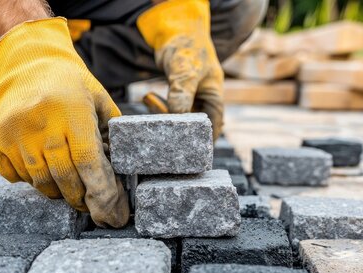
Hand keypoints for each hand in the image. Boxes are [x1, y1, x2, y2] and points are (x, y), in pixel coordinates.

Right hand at [0, 18, 128, 227]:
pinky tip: (39, 171)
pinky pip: (14, 176)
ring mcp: (14, 133)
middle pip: (63, 177)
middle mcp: (41, 123)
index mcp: (71, 112)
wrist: (27, 64)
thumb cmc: (71, 86)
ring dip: (55, 192)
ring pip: (38, 181)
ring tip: (65, 190)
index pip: (87, 161)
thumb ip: (112, 132)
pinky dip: (29, 181)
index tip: (110, 211)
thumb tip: (123, 171)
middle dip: (78, 197)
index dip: (100, 190)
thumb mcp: (98, 99)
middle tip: (87, 204)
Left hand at [137, 0, 223, 138]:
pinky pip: (167, 108)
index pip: (212, 127)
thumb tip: (177, 117)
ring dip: (162, 114)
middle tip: (159, 127)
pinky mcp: (175, 95)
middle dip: (175, 129)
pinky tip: (148, 97)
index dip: (203, 142)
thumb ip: (182, 93)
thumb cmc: (187, 46)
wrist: (174, 29)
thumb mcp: (186, 70)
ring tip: (150, 99)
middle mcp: (203, 100)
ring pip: (176, 117)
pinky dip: (157, 106)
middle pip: (192, 125)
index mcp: (214, 97)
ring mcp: (189, 98)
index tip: (189, 153)